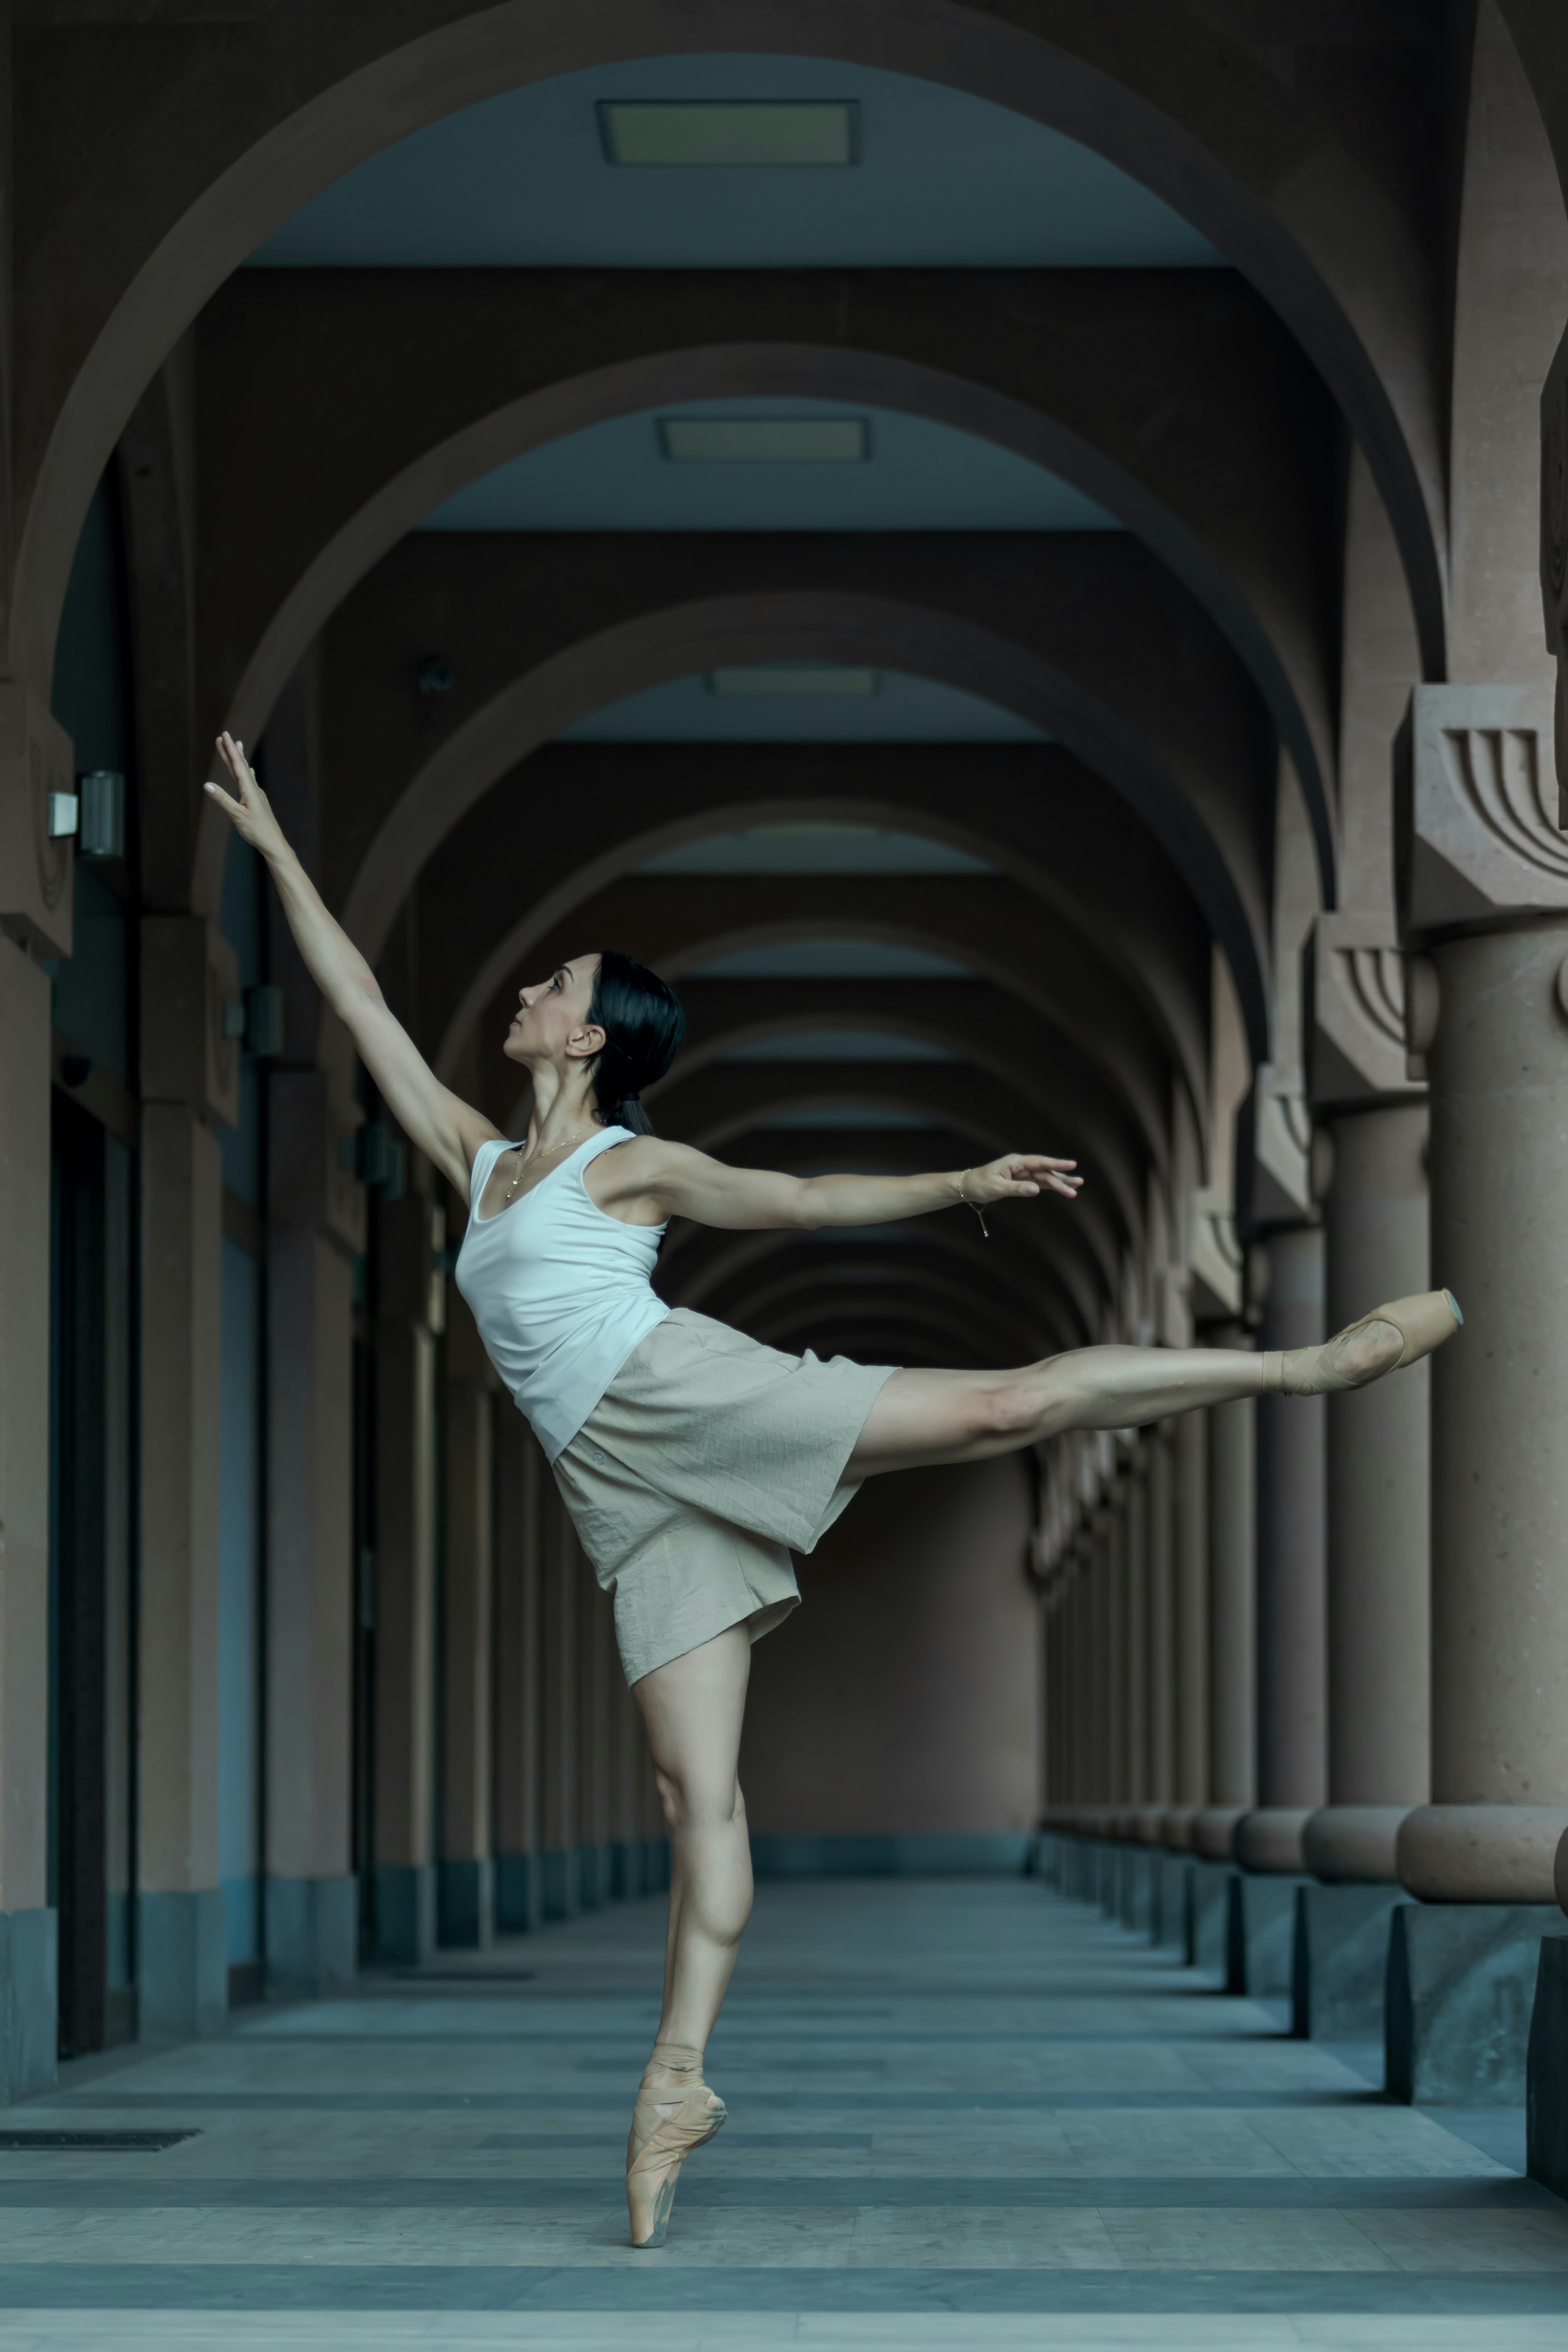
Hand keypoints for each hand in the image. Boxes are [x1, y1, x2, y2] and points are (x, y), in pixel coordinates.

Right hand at [203, 732, 288, 861]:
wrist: (274, 843)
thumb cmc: (256, 831)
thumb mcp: (237, 815)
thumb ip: (222, 799)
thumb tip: (207, 785)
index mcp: (249, 790)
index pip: (237, 765)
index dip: (230, 749)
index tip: (224, 735)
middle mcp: (255, 789)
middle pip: (241, 766)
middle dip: (232, 751)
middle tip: (225, 736)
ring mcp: (257, 795)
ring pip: (246, 773)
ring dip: (240, 759)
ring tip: (238, 746)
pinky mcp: (258, 801)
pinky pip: (251, 782)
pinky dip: (247, 773)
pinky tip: (250, 771)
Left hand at [962, 1153, 1082, 1206]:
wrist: (968, 1186)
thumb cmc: (980, 1184)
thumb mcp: (997, 1188)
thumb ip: (1017, 1189)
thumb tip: (1036, 1189)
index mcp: (1015, 1162)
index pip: (1039, 1162)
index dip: (1056, 1163)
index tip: (1072, 1164)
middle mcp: (1021, 1165)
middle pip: (1045, 1171)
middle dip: (1062, 1178)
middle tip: (1078, 1184)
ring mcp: (1022, 1173)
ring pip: (1044, 1177)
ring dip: (1059, 1182)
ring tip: (1076, 1186)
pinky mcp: (1021, 1181)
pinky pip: (1038, 1182)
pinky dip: (1050, 1186)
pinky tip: (1062, 1187)